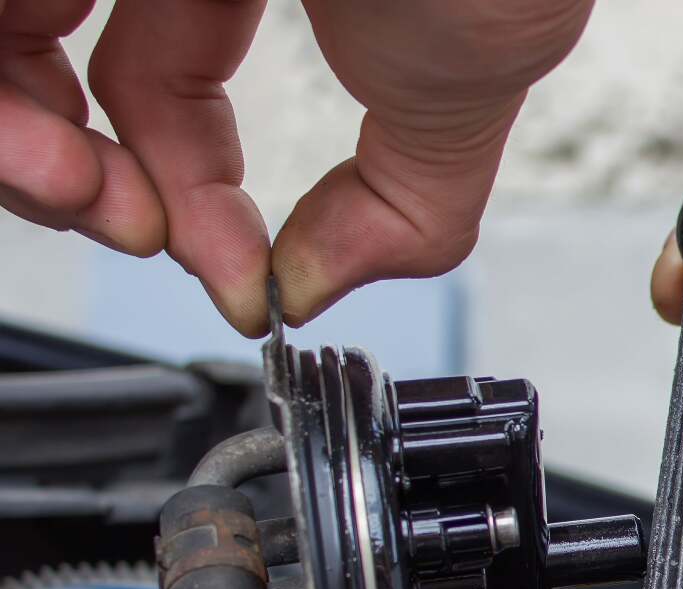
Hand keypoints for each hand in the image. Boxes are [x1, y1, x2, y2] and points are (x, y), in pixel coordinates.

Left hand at [0, 0, 591, 336]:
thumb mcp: (463, 93)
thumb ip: (405, 205)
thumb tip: (325, 284)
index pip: (166, 81)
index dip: (191, 196)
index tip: (233, 268)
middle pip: (48, 60)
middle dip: (85, 182)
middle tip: (138, 233)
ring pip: (0, 36)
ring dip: (27, 158)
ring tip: (85, 202)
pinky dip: (3, 117)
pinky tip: (57, 162)